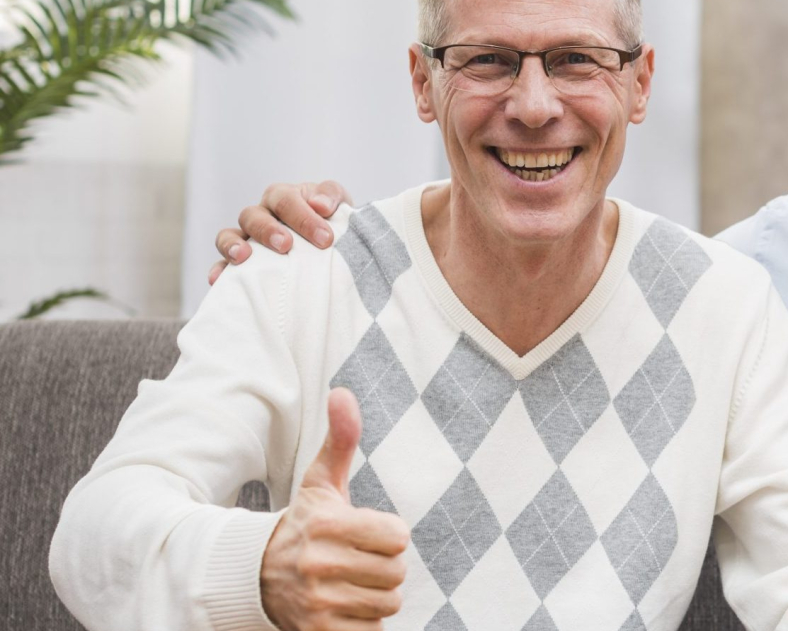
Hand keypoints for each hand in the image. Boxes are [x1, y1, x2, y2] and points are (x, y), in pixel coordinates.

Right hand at [209, 181, 353, 284]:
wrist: (326, 243)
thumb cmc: (329, 221)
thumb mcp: (337, 203)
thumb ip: (332, 197)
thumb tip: (320, 205)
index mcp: (283, 198)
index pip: (286, 201)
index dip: (304, 218)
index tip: (325, 239)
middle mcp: (261, 215)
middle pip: (253, 215)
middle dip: (268, 230)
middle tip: (286, 245)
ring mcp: (247, 238)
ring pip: (229, 235)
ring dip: (233, 245)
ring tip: (243, 257)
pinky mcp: (240, 263)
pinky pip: (222, 265)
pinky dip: (219, 271)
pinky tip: (217, 281)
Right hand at [260, 388, 408, 630]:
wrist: (257, 573)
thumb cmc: (304, 521)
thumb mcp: (321, 480)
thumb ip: (341, 439)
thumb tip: (342, 391)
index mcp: (326, 524)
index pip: (399, 536)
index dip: (389, 532)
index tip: (368, 530)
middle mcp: (320, 565)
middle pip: (397, 573)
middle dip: (385, 564)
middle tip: (359, 557)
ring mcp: (318, 603)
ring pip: (387, 604)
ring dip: (376, 594)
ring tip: (351, 580)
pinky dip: (364, 622)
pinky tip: (344, 605)